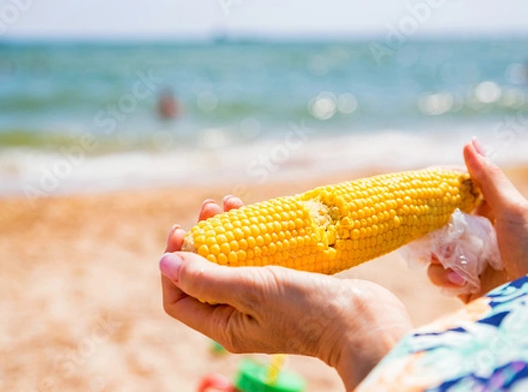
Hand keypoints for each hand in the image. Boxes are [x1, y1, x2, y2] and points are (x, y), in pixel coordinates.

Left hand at [160, 197, 411, 390]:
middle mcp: (239, 316)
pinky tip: (253, 213)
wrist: (364, 320)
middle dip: (200, 240)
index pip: (179, 298)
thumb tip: (163, 264)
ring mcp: (262, 301)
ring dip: (224, 232)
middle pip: (204, 275)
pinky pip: (256, 259)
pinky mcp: (284, 285)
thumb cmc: (308, 309)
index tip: (182, 232)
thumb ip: (206, 278)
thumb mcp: (252, 291)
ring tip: (228, 202)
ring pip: (231, 263)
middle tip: (208, 208)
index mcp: (224, 326)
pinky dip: (250, 236)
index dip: (173, 265)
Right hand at [428, 139, 527, 301]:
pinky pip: (438, 275)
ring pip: (433, 249)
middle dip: (429, 228)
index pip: (456, 195)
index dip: (438, 192)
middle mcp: (477, 234)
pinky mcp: (461, 284)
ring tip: (451, 263)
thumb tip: (469, 141)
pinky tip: (460, 283)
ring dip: (437, 257)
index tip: (422, 190)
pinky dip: (444, 278)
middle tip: (425, 230)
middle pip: (438, 223)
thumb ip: (488, 178)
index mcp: (490, 212)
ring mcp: (468, 259)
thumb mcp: (512, 209)